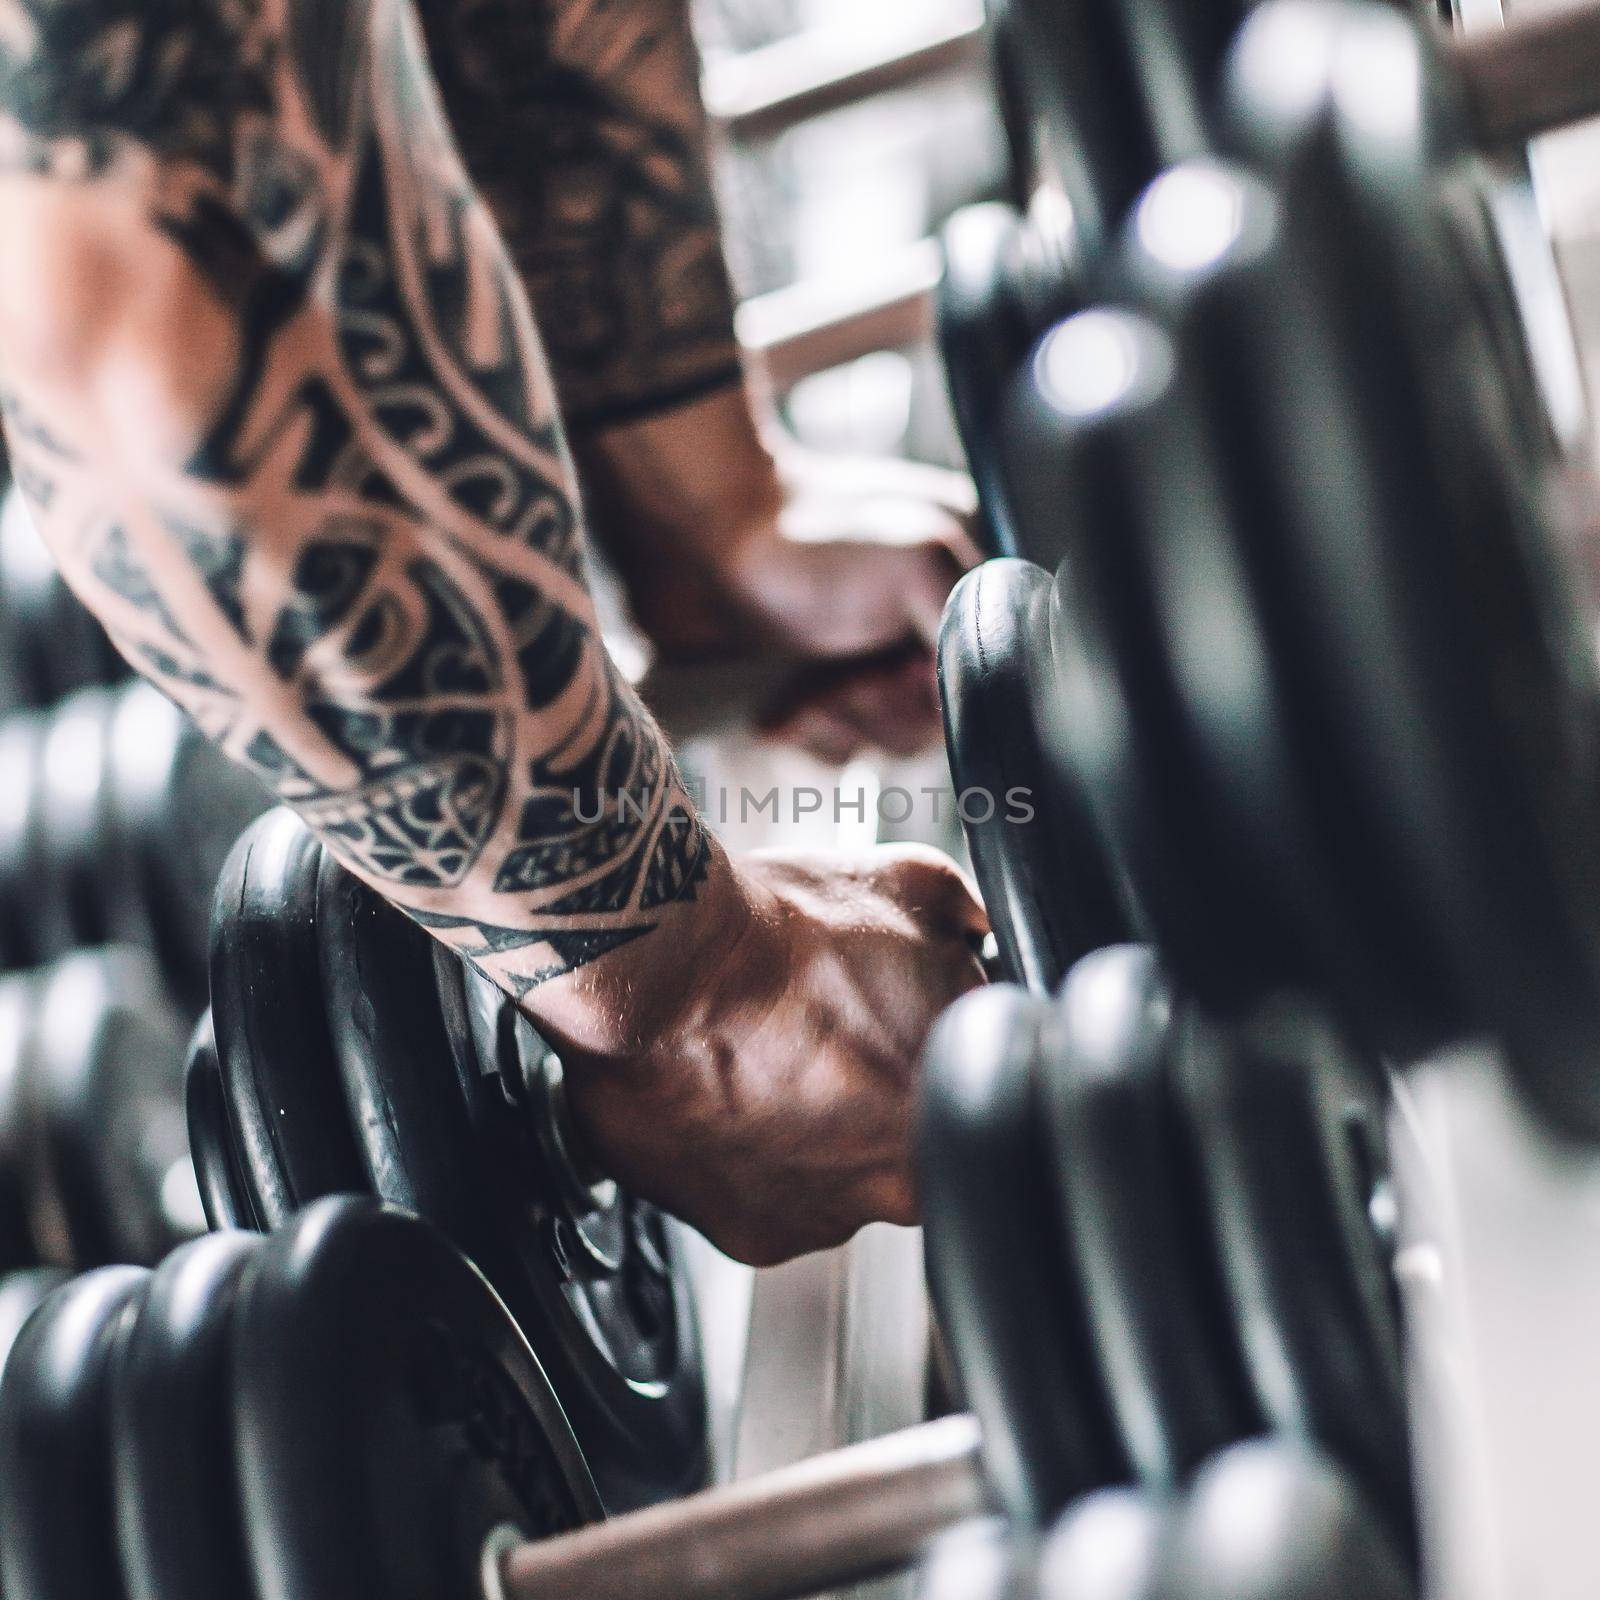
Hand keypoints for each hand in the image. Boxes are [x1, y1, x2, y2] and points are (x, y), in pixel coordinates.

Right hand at [547, 843, 988, 1265]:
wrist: (661, 969)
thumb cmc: (777, 930)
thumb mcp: (912, 884)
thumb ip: (965, 924)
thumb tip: (975, 936)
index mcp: (955, 1098)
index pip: (965, 1084)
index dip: (920, 1042)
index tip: (886, 1018)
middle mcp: (902, 1177)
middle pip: (902, 1137)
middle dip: (869, 1089)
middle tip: (821, 1031)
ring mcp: (830, 1213)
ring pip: (838, 1173)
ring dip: (811, 1123)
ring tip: (764, 1056)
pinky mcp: (759, 1233)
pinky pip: (771, 1198)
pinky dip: (752, 1154)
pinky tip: (729, 1092)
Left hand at [575, 382, 981, 762]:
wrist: (709, 532)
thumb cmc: (812, 536)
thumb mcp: (918, 562)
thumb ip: (964, 626)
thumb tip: (970, 691)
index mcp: (958, 599)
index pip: (978, 688)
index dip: (937, 696)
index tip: (899, 667)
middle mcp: (915, 636)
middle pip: (926, 728)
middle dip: (880, 710)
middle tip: (849, 676)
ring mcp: (862, 667)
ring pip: (875, 746)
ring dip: (838, 725)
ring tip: (806, 688)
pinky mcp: (811, 694)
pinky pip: (827, 750)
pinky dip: (803, 734)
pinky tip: (778, 707)